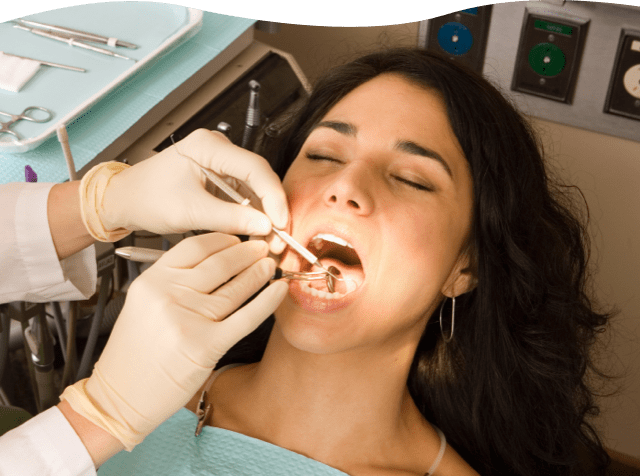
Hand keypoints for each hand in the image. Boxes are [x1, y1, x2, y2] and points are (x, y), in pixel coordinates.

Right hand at [60, 233, 287, 449]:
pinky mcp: (206, 345)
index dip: (224, 239)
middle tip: (263, 246)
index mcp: (151, 281)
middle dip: (247, 252)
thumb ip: (172, 282)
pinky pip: (246, 317)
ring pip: (235, 288)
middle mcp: (168, 295)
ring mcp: (188, 320)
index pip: (195, 247)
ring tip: (270, 265)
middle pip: (219, 263)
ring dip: (259, 273)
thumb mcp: (143, 306)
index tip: (238, 238)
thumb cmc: (133, 355)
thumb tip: (215, 262)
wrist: (120, 398)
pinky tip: (279, 290)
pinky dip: (267, 302)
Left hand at [100, 129, 288, 251]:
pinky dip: (252, 217)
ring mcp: (221, 164)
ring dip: (264, 216)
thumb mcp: (189, 211)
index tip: (281, 223)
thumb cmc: (146, 198)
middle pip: (260, 178)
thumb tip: (265, 226)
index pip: (255, 168)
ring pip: (255, 190)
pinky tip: (257, 234)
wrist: (125, 201)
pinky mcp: (220, 180)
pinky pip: (244, 198)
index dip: (273, 197)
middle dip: (272, 209)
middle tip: (280, 237)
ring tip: (270, 241)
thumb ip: (230, 218)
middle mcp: (218, 150)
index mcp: (208, 146)